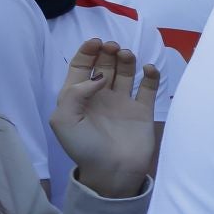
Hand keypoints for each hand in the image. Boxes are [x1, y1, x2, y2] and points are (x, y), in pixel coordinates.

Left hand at [50, 40, 158, 198]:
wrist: (113, 171)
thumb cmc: (84, 147)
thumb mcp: (63, 120)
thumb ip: (74, 94)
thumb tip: (98, 78)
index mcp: (78, 98)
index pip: (81, 68)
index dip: (87, 52)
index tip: (96, 42)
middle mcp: (101, 97)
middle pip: (104, 66)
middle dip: (107, 53)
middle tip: (113, 48)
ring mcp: (123, 102)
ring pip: (125, 72)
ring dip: (126, 60)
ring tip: (126, 55)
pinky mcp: (142, 110)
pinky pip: (148, 88)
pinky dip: (150, 75)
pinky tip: (148, 69)